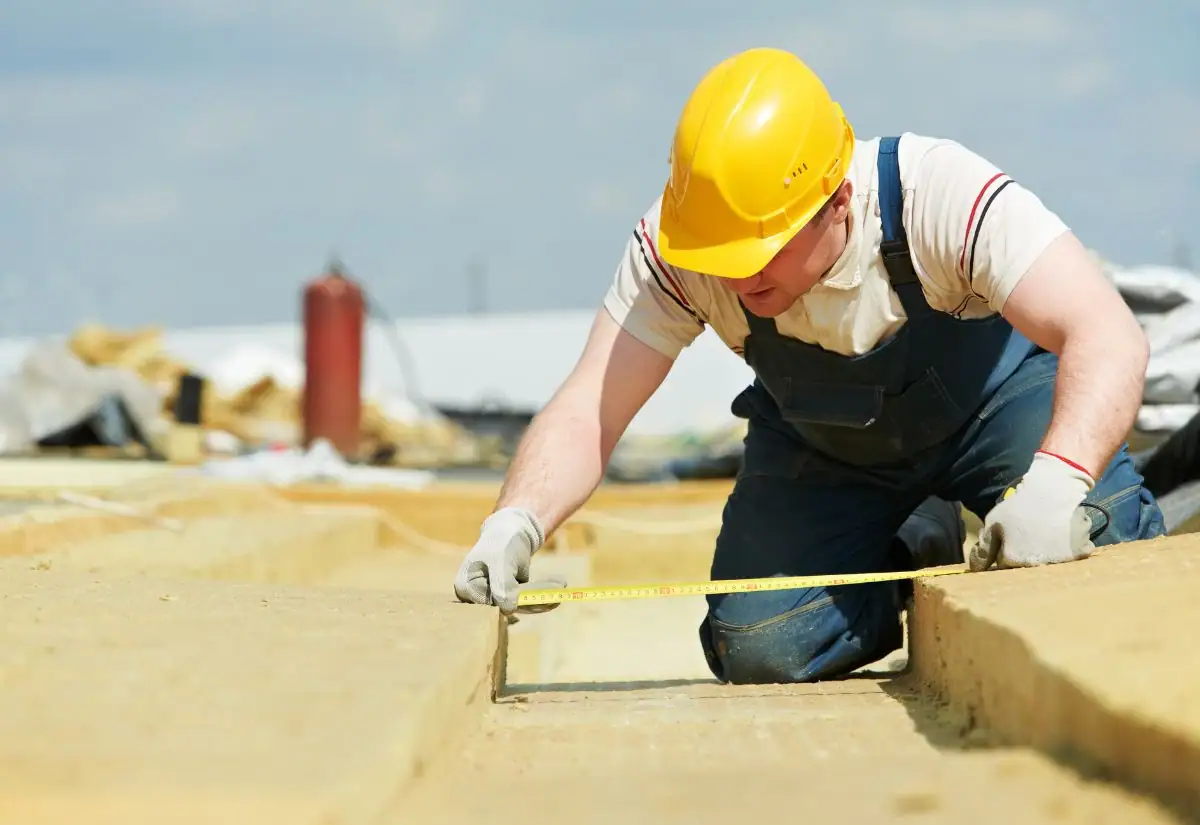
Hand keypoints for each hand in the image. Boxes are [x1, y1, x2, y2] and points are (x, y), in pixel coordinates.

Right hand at [453, 507, 564, 613]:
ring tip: (562, 587)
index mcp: (466, 587)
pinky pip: (526, 601)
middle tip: (560, 592)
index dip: (516, 597)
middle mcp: (476, 597)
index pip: (493, 599)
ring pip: (520, 604)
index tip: (538, 593)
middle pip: (508, 604)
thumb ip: (501, 585)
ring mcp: (492, 598)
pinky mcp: (507, 597)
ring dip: (543, 597)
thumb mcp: (499, 559)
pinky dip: (543, 594)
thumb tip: (508, 610)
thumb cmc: (501, 539)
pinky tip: (559, 588)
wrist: (510, 527)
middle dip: (536, 598)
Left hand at [968, 451, 1096, 571]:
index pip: (1003, 568)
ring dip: (1047, 554)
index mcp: (1012, 560)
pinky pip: (1073, 557)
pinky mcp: (1081, 553)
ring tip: (1045, 532)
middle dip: (1024, 557)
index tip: (1009, 541)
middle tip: (1028, 536)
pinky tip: (1062, 533)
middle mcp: (1036, 565)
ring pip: (1050, 564)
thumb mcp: (993, 522)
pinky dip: (1069, 549)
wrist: (1054, 489)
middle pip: (1026, 569)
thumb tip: (977, 570)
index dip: (1004, 554)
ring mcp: (1061, 561)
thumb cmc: (1020, 505)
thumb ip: (983, 550)